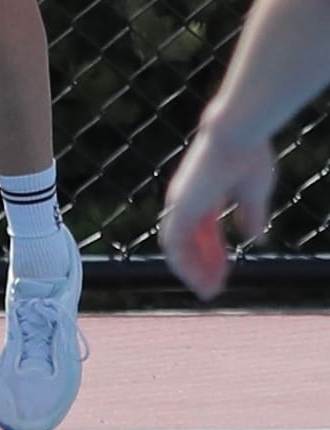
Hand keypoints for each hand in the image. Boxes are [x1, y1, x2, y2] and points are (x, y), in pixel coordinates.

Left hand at [159, 118, 275, 299]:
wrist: (236, 137)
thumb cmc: (247, 158)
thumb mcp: (254, 194)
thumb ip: (251, 216)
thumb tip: (255, 239)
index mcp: (205, 194)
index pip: (205, 231)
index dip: (214, 253)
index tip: (225, 273)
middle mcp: (188, 199)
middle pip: (191, 241)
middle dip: (203, 266)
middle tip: (214, 290)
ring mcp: (181, 204)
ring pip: (178, 247)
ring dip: (193, 271)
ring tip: (208, 291)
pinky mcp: (179, 208)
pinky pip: (174, 245)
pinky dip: (184, 265)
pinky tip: (198, 281)